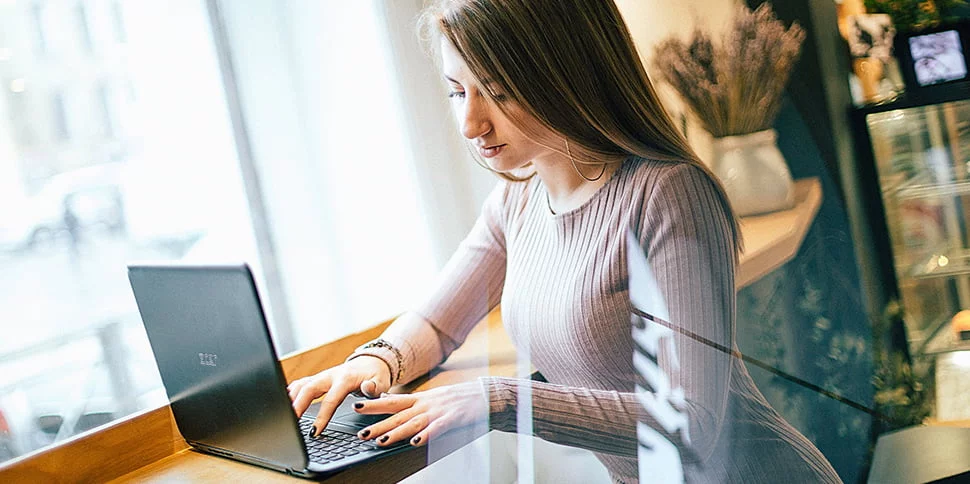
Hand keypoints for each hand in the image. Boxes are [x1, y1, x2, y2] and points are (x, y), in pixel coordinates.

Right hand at [287, 356, 391, 436]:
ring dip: (290, 399)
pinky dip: (290, 393)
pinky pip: (300, 384)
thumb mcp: (381, 382)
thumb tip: (367, 388)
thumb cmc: (375, 375)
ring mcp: (322, 376)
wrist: (371, 362)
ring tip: (282, 415)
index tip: (315, 431)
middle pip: (308, 388)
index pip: (330, 399)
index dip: (322, 416)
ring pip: (301, 385)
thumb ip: (374, 387)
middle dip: (297, 405)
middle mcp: (330, 376)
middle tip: (289, 423)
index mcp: (345, 379)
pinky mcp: (317, 379)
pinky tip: (284, 403)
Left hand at [352, 381, 486, 446]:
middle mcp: (425, 405)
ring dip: (396, 433)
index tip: (355, 407)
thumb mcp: (430, 397)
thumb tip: (387, 400)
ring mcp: (438, 412)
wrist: (482, 395)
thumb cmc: (456, 398)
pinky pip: (436, 429)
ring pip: (412, 424)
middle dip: (378, 424)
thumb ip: (410, 402)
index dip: (373, 404)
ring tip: (381, 441)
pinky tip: (415, 442)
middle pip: (397, 415)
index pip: (392, 401)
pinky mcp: (452, 420)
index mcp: (419, 399)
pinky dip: (426, 435)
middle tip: (360, 433)